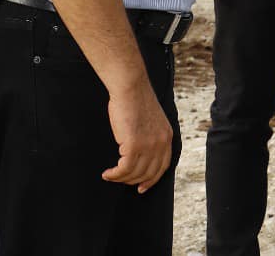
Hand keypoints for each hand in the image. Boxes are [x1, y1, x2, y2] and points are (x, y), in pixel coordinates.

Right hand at [101, 78, 173, 192]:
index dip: (152, 179)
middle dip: (134, 181)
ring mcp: (149, 145)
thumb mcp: (151, 120)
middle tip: (120, 181)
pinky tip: (107, 173)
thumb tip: (139, 153)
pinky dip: (115, 174)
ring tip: (110, 176)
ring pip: (135, 173)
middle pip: (149, 173)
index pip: (163, 166)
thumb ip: (150, 136)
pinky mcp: (134, 145)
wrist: (130, 87)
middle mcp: (161, 143)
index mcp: (167, 136)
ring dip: (120, 178)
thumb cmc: (135, 100)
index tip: (142, 187)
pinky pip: (124, 169)